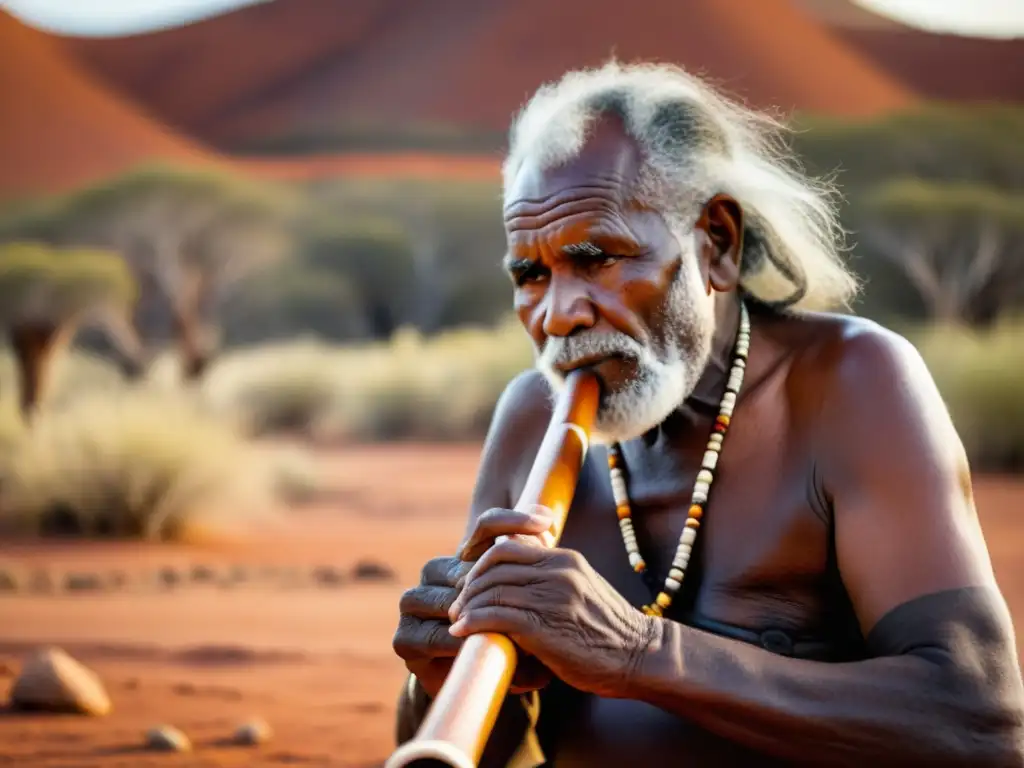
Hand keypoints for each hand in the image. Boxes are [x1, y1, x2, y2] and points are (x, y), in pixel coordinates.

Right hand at [392, 506, 558, 697]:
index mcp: (463, 559)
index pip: (485, 528)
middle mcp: (435, 575)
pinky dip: (451, 641)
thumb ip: (531, 567)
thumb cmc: (509, 637)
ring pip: (440, 600)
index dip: (510, 520)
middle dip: (489, 584)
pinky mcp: (405, 639)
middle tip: (520, 596)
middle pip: (460, 569)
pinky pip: (426, 636)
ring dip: (470, 614)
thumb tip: (548, 521)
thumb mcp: (527, 605)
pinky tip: (472, 645)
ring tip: (499, 625)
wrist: (475, 685)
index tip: (545, 521)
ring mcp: (414, 605)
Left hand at [448, 514, 656, 698]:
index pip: (507, 546)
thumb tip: (514, 585)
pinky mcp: (545, 627)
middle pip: (494, 564)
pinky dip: (473, 622)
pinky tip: (462, 633)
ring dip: (467, 605)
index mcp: (564, 559)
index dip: (480, 563)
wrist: (641, 656)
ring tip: (457, 620)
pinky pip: (497, 615)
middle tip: (458, 604)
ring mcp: (552, 598)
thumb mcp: (581, 590)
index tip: (470, 583)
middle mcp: (558, 571)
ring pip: (492, 588)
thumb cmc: (608, 631)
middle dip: (469, 584)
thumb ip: (552, 580)